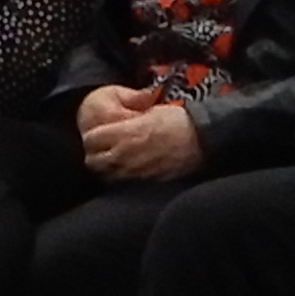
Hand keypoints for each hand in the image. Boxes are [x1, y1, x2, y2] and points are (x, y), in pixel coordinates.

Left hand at [78, 86, 205, 184]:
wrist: (203, 141)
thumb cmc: (179, 123)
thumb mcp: (150, 111)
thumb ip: (128, 118)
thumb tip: (116, 119)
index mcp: (126, 133)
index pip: (91, 139)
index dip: (92, 135)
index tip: (98, 132)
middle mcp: (125, 155)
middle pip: (93, 160)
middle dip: (94, 153)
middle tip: (102, 148)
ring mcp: (133, 173)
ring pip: (104, 175)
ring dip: (105, 167)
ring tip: (113, 160)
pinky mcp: (144, 184)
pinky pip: (120, 184)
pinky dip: (118, 178)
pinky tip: (126, 171)